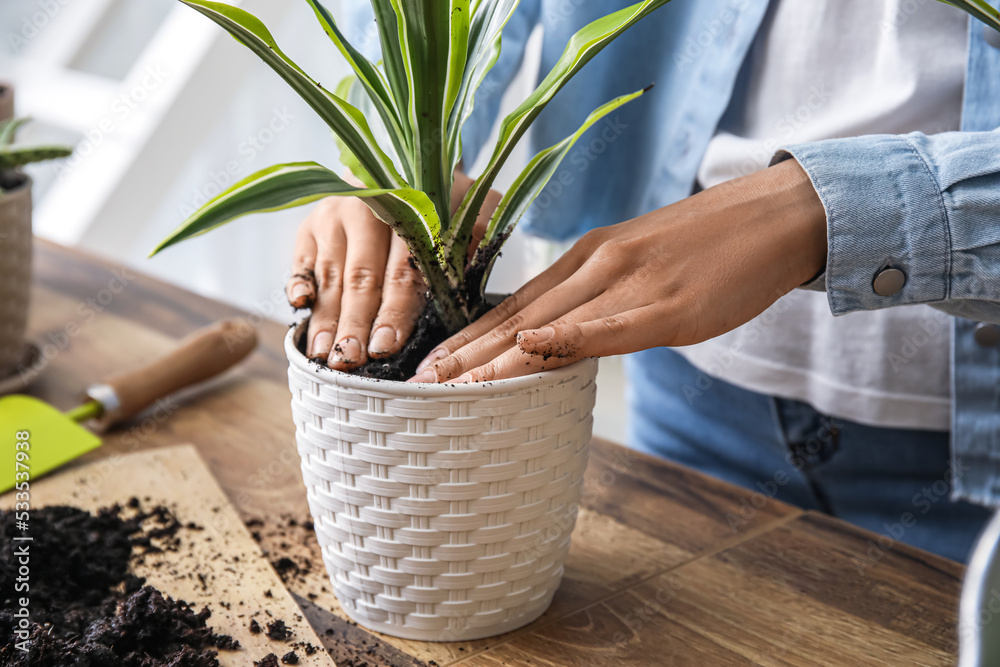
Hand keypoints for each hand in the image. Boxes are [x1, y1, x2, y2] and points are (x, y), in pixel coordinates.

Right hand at [286, 171, 500, 369]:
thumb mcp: (471, 207)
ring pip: (330, 275)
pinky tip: (299, 307)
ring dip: (325, 318)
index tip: (387, 347)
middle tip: (350, 361)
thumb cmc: (440, 203)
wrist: (397, 169)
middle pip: (361, 279)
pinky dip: (298, 282)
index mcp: (410, 211)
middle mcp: (367, 210)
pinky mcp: (309, 226)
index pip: (402, 271)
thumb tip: (476, 269)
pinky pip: (301, 259)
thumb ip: (478, 234)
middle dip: (355, 325)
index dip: (394, 312)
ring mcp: (333, 216)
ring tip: (324, 355)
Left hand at [409, 159, 827, 382]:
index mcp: (587, 259)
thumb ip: (599, 300)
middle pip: (517, 318)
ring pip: (548, 325)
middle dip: (464, 355)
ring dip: (493, 358)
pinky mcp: (668, 305)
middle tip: (417, 386)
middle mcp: (596, 266)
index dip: (469, 338)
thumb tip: (563, 338)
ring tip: (448, 385)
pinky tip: (529, 353)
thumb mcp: (640, 265)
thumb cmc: (709, 249)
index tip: (431, 365)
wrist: (776, 217)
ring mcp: (630, 283)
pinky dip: (565, 340)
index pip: (515, 305)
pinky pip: (609, 327)